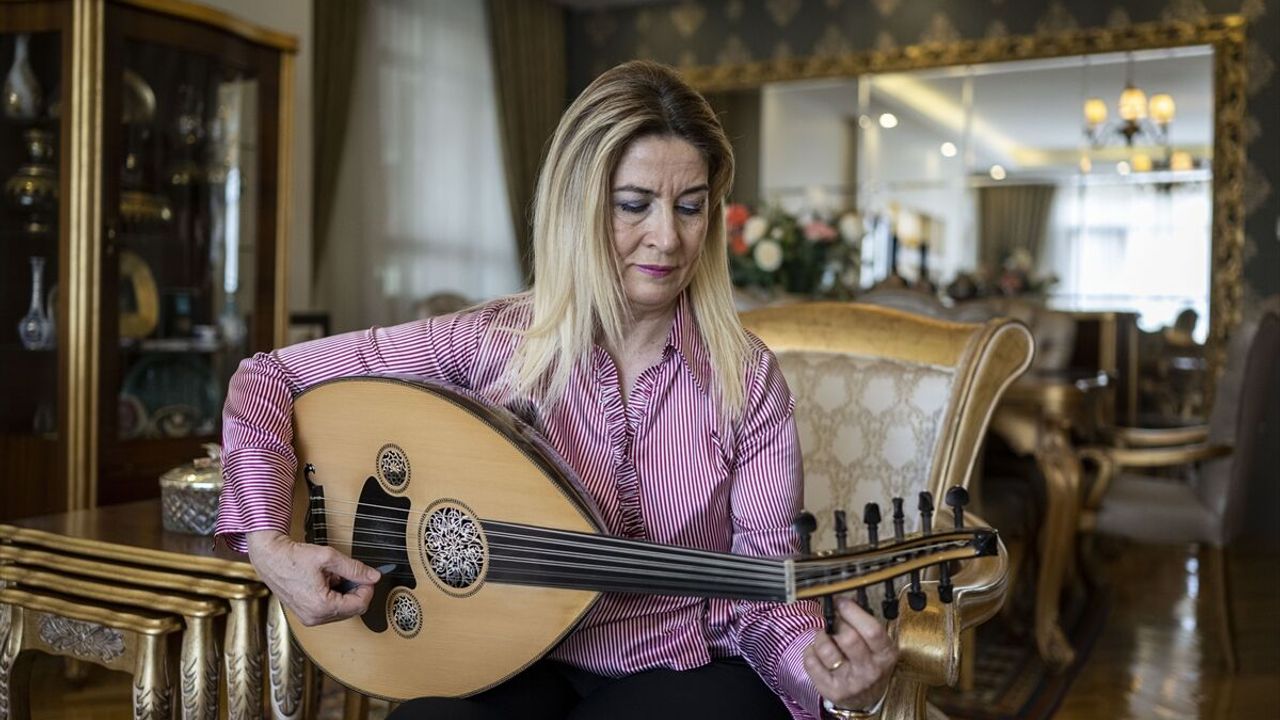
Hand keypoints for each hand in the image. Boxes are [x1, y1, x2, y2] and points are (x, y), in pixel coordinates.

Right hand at [246, 530, 381, 626]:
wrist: (270, 558)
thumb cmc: (294, 557)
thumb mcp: (329, 558)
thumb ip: (354, 568)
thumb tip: (374, 576)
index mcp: (322, 606)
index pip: (360, 604)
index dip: (367, 588)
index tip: (366, 575)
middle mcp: (315, 618)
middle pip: (352, 610)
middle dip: (356, 591)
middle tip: (350, 573)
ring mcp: (309, 618)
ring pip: (342, 610)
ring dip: (345, 593)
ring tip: (333, 576)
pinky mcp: (306, 614)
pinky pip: (330, 609)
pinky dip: (334, 596)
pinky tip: (326, 582)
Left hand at [803, 596, 898, 711]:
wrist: (866, 698)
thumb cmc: (870, 664)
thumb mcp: (878, 644)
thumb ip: (863, 622)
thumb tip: (844, 598)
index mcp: (885, 655)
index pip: (872, 630)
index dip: (853, 611)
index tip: (841, 601)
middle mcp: (869, 671)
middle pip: (848, 638)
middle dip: (836, 623)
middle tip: (834, 620)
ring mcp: (850, 682)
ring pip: (826, 649)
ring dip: (820, 636)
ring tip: (825, 636)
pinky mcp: (831, 690)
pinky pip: (811, 662)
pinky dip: (810, 651)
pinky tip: (818, 651)